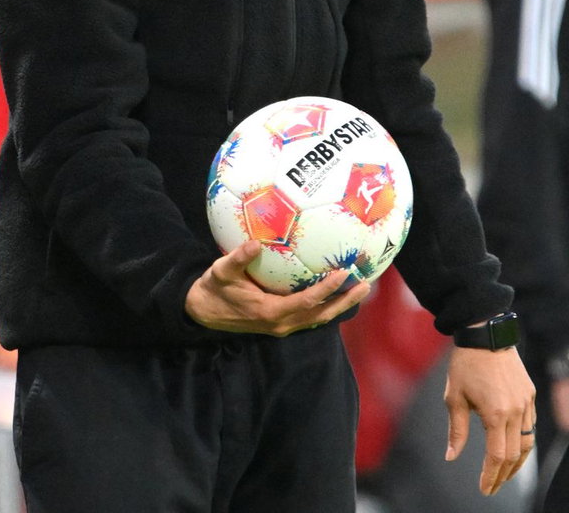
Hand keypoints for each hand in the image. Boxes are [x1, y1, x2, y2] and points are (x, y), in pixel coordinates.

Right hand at [184, 240, 370, 335]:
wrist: (203, 312)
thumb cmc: (214, 289)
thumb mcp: (220, 272)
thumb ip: (237, 259)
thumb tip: (253, 243)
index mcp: (270, 312)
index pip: (306, 303)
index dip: (326, 290)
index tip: (343, 273)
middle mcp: (281, 323)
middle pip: (321, 315)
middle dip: (344, 301)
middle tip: (365, 284)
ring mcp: (283, 326)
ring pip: (318, 318)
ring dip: (340, 305)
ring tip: (360, 288)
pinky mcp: (282, 323)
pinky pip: (310, 316)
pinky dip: (327, 304)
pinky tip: (338, 291)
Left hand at [445, 344, 535, 495]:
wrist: (486, 335)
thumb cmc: (465, 365)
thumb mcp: (454, 398)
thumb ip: (456, 430)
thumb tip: (452, 457)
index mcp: (495, 414)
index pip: (497, 456)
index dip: (491, 476)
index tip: (484, 489)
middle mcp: (515, 411)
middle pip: (514, 455)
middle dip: (503, 475)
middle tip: (492, 487)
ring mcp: (526, 403)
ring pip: (527, 443)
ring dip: (517, 463)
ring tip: (505, 475)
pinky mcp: (530, 394)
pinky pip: (530, 426)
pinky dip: (523, 442)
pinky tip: (514, 449)